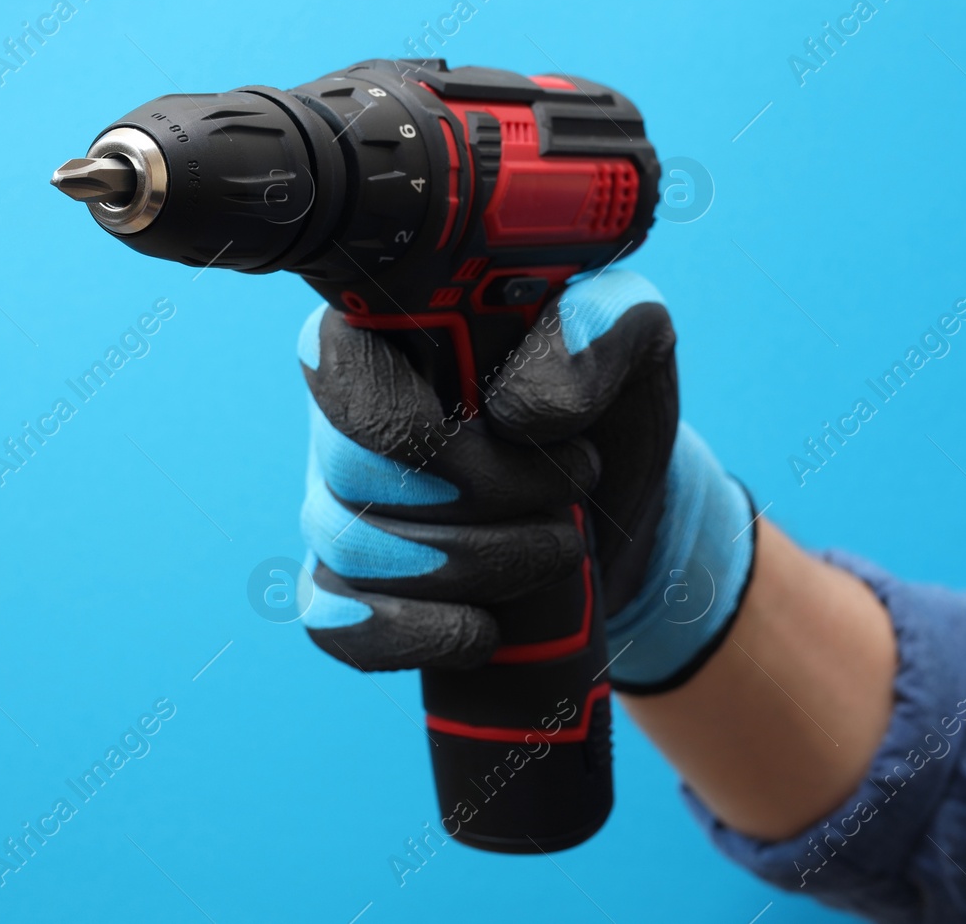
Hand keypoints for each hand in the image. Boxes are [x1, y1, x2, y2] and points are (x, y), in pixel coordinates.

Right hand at [294, 269, 756, 692]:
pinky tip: (480, 631)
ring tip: (558, 549)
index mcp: (391, 330)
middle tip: (564, 492)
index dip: (408, 420)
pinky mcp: (353, 583)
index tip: (495, 430)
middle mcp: (344, 415)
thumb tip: (516, 410)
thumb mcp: (630, 339)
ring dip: (473, 568)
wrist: (623, 505)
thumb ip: (589, 334)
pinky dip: (409, 636)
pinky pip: (335, 623)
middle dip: (477, 500)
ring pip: (350, 552)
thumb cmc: (608, 402)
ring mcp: (340, 501)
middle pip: (354, 474)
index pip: (335, 367)